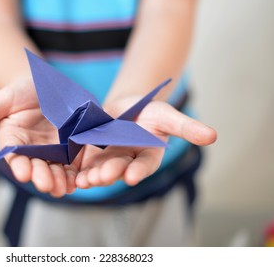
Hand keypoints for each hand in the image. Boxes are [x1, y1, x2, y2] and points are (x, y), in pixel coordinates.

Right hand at [0, 80, 76, 196]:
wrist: (45, 86)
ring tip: (63, 188)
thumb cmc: (20, 92)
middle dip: (41, 176)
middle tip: (46, 184)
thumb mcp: (2, 100)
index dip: (19, 164)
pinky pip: (72, 163)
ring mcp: (52, 150)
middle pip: (37, 166)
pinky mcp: (70, 148)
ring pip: (55, 169)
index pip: (14, 156)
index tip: (23, 172)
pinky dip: (74, 173)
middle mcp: (33, 150)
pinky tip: (78, 181)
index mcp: (14, 141)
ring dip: (59, 180)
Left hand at [74, 97, 216, 188]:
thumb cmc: (148, 111)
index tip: (133, 176)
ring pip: (101, 170)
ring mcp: (108, 159)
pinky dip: (80, 170)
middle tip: (102, 177)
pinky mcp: (91, 155)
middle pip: (119, 169)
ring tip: (86, 180)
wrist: (123, 107)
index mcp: (148, 154)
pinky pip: (85, 164)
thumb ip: (186, 127)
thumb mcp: (166, 115)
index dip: (139, 171)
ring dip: (93, 177)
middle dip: (111, 173)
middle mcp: (128, 161)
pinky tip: (74, 175)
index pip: (145, 165)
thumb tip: (213, 136)